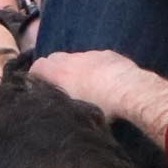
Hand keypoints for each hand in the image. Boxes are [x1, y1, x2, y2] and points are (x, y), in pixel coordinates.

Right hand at [29, 49, 167, 145]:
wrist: (131, 91)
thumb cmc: (101, 106)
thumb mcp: (75, 113)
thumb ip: (59, 106)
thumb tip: (53, 112)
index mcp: (59, 72)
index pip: (38, 66)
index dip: (36, 75)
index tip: (38, 86)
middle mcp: (72, 59)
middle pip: (55, 58)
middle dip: (55, 70)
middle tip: (61, 86)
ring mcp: (91, 54)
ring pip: (76, 58)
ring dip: (76, 68)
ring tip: (86, 85)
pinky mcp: (108, 54)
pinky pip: (95, 58)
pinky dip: (95, 67)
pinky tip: (105, 80)